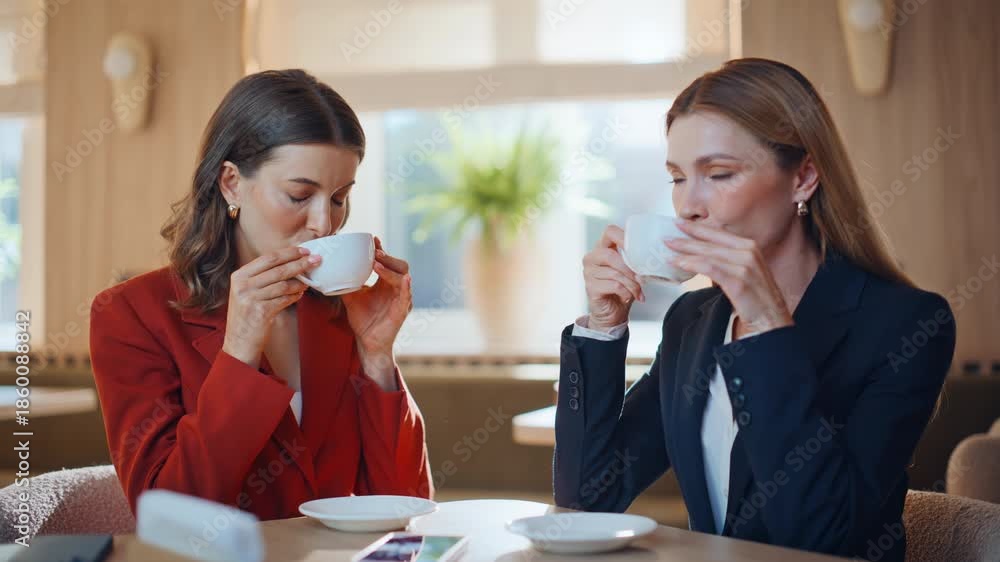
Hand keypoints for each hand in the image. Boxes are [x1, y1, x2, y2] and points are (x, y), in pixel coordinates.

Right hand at [222, 246, 320, 367]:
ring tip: (308, 282)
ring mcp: (250, 298)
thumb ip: (263, 278)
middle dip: (300, 263)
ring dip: (299, 282)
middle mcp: (242, 285)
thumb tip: (291, 263)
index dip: (288, 253)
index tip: (304, 250)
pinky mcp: (260, 312)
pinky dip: (295, 296)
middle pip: (278, 269)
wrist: (239, 343)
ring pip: (283, 284)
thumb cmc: (247, 316)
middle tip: (316, 259)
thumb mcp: (247, 292)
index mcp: (239, 276)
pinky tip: (301, 294)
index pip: (268, 258)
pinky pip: (284, 299)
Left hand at [341, 237, 412, 356]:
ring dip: (390, 269)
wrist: (367, 342)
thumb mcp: (351, 296)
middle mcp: (396, 288)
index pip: (387, 261)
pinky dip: (406, 287)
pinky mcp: (403, 310)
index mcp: (386, 282)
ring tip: (377, 263)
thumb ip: (344, 282)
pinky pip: (407, 296)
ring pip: (403, 276)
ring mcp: (401, 298)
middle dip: (388, 257)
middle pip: (399, 265)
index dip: (382, 250)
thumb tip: (329, 269)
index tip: (372, 240)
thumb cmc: (363, 320)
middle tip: (375, 252)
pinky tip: (404, 279)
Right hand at [582, 225, 644, 330]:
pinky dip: (626, 292)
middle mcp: (592, 258)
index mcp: (602, 248)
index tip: (639, 247)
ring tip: (638, 292)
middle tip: (642, 279)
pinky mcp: (590, 287)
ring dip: (632, 284)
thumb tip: (652, 255)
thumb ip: (635, 260)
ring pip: (615, 272)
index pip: (610, 231)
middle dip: (631, 268)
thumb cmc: (622, 289)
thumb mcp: (630, 271)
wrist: (612, 313)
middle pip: (611, 254)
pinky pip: (614, 285)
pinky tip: (628, 297)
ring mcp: (588, 272)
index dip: (624, 236)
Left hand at [665, 220, 792, 333]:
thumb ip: (726, 260)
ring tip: (668, 250)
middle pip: (710, 242)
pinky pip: (710, 268)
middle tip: (667, 236)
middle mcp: (749, 252)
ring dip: (685, 251)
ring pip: (708, 254)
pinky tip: (679, 263)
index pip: (718, 233)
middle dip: (686, 238)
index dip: (697, 228)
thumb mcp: (743, 272)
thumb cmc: (755, 298)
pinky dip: (692, 264)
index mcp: (750, 247)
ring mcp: (745, 265)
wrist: (771, 319)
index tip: (679, 224)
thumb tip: (701, 255)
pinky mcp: (739, 281)